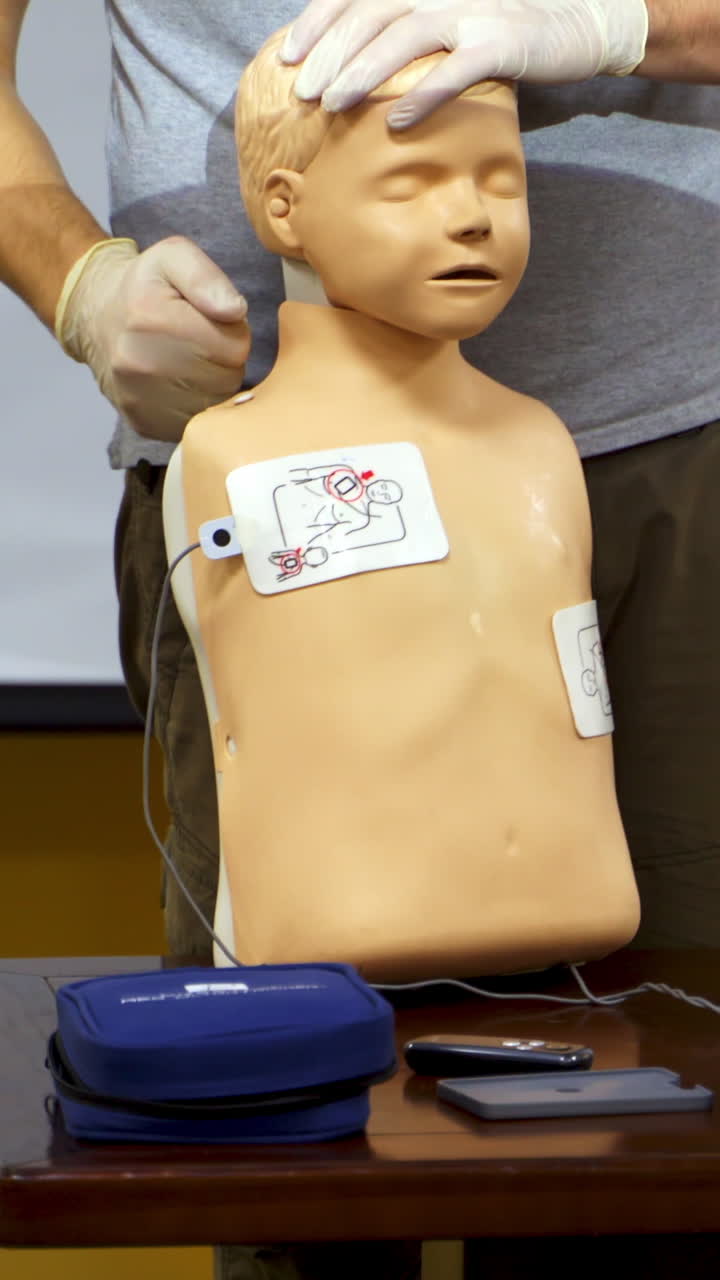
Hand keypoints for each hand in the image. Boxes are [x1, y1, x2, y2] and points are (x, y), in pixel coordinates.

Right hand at [58, 237, 250, 440]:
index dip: (233, 333)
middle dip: (224, 360)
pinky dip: (196, 406)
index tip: (212, 323)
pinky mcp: (144, 423)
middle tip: (201, 343)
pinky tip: (181, 385)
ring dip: (213, 385)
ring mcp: (139, 399)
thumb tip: (235, 311)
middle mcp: (140, 363)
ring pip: (214, 405)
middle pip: (227, 378)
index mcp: (152, 317)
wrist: (98, 319)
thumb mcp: (173, 257)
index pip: (234, 346)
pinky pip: (195, 424)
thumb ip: (207, 276)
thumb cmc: (145, 287)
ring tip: (191, 362)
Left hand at [283, 0, 647, 126]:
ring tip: (333, 106)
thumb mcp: (448, 22)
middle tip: (302, 94)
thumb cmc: (501, 29)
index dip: (317, 22)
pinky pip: (453, 71)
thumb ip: (406, 31)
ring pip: (403, 37)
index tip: (287, 59)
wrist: (576, 24)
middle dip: (330, 55)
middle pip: (370, 15)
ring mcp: (471, 12)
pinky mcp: (500, 43)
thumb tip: (351, 65)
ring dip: (363, 73)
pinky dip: (422, 96)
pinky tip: (395, 122)